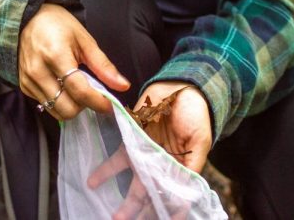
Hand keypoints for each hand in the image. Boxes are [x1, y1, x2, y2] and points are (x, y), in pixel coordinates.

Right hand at [18, 3, 129, 119]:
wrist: (28, 17)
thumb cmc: (58, 24)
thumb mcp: (84, 39)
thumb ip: (103, 65)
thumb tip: (123, 86)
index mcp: (56, 56)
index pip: (80, 91)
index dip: (98, 102)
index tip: (110, 105)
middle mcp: (38, 72)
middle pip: (67, 109)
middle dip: (84, 106)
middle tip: (92, 93)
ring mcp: (28, 81)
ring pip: (56, 111)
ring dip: (72, 106)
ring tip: (77, 88)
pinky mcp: (24, 86)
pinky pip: (46, 105)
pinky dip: (59, 101)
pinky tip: (63, 86)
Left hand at [86, 81, 211, 219]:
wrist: (183, 87)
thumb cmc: (196, 115)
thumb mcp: (200, 141)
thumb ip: (192, 166)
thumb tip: (188, 192)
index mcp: (177, 168)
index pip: (169, 196)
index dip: (166, 211)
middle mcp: (158, 164)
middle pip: (146, 193)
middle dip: (136, 210)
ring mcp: (143, 152)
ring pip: (130, 180)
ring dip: (119, 194)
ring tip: (109, 210)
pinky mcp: (130, 138)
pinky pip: (116, 157)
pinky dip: (105, 170)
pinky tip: (93, 181)